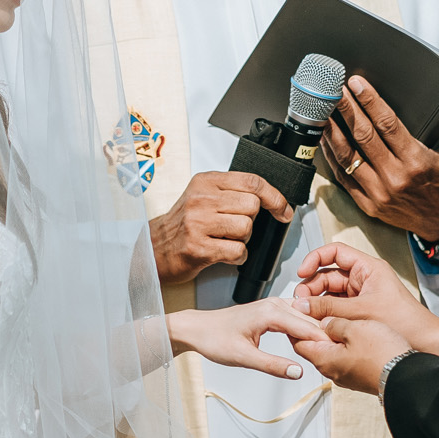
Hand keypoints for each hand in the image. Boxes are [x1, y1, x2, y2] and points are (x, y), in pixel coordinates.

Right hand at [149, 171, 293, 285]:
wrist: (155, 249)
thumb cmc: (183, 225)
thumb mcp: (203, 197)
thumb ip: (230, 192)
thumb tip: (270, 198)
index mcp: (206, 182)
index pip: (252, 182)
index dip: (275, 197)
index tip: (283, 209)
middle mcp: (201, 199)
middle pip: (252, 206)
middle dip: (250, 221)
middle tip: (234, 228)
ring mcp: (198, 223)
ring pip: (246, 228)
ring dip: (243, 239)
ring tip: (225, 240)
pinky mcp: (199, 247)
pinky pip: (237, 250)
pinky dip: (237, 256)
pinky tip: (223, 253)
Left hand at [169, 298, 329, 377]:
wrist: (197, 329)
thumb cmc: (215, 339)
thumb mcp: (243, 357)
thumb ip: (272, 365)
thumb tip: (298, 372)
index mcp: (270, 312)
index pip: (308, 327)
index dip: (325, 341)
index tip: (340, 354)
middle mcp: (274, 304)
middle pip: (310, 320)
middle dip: (325, 336)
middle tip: (342, 354)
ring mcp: (274, 305)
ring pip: (305, 318)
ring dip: (317, 332)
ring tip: (331, 349)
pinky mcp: (271, 310)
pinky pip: (296, 317)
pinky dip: (306, 329)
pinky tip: (312, 342)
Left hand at [292, 315, 413, 396]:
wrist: (408, 377)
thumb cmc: (382, 354)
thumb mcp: (354, 328)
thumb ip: (334, 324)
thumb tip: (324, 322)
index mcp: (324, 359)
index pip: (298, 341)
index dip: (296, 324)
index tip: (297, 311)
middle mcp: (332, 371)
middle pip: (313, 347)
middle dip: (312, 329)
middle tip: (316, 311)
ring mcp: (347, 375)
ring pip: (331, 352)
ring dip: (330, 337)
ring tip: (336, 319)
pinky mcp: (360, 376)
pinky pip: (346, 358)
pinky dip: (345, 345)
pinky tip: (354, 333)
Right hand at [293, 243, 438, 359]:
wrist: (424, 341)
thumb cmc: (405, 321)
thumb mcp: (361, 311)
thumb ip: (329, 307)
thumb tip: (304, 305)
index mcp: (368, 268)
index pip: (334, 252)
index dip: (315, 258)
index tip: (302, 272)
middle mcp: (364, 278)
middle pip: (328, 274)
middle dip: (311, 286)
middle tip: (300, 301)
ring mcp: (361, 294)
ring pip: (330, 292)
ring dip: (316, 302)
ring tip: (306, 314)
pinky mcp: (360, 310)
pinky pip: (336, 307)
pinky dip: (325, 313)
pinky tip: (317, 322)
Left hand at [318, 76, 438, 240]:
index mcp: (417, 161)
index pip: (387, 124)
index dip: (369, 101)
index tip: (355, 83)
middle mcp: (395, 177)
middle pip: (363, 136)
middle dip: (345, 109)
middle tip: (332, 89)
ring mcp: (379, 193)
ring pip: (347, 156)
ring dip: (331, 131)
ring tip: (321, 109)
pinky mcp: (368, 204)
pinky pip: (343, 177)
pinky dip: (331, 157)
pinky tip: (324, 139)